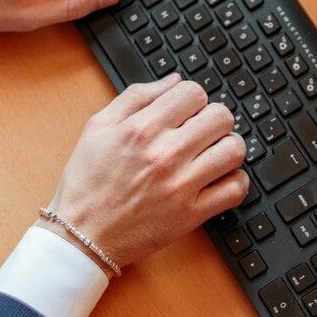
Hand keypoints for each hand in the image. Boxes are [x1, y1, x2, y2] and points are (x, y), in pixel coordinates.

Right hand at [45, 74, 249, 274]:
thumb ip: (136, 96)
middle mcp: (164, 154)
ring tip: (214, 153)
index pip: (194, 93)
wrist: (81, 235)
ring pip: (233, 150)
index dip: (193, 99)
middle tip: (202, 131)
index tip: (187, 111)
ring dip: (228, 146)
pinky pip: (235, 189)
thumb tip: (174, 80)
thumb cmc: (86, 182)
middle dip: (214, 119)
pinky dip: (235, 180)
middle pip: (221, 117)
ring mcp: (180, 186)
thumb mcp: (98, 127)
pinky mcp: (191, 215)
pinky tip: (219, 178)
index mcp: (141, 129)